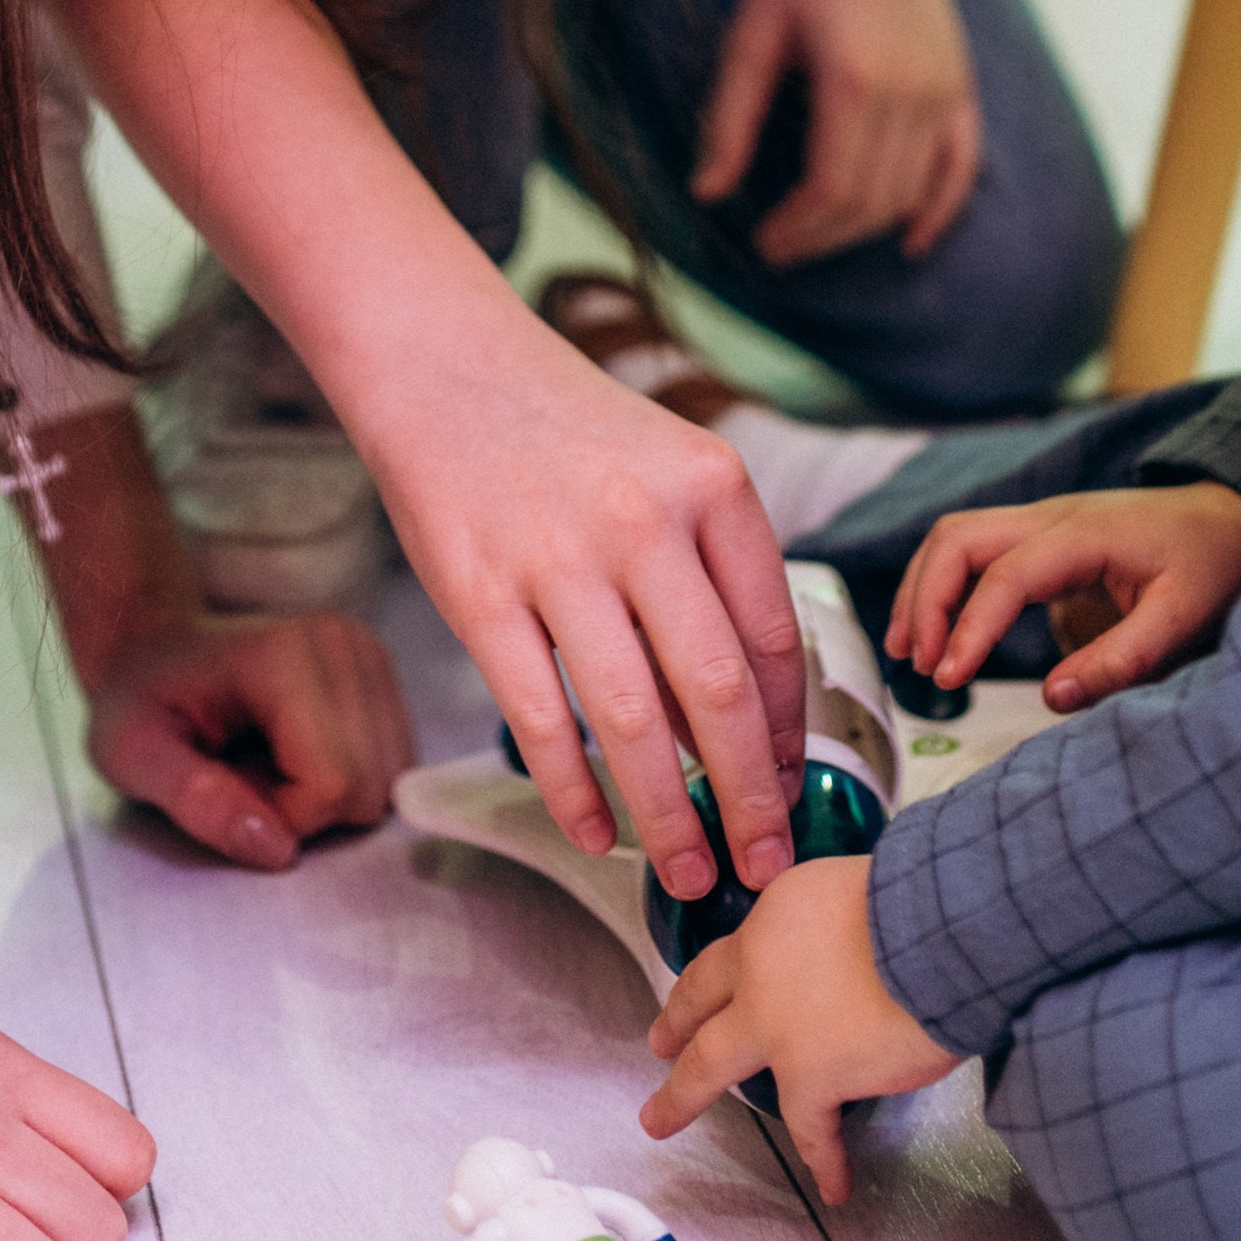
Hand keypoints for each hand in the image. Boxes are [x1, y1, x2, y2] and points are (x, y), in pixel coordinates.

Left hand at [87, 610, 413, 868]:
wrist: (155, 644)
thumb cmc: (138, 700)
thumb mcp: (135, 758)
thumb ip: (199, 803)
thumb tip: (278, 850)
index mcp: (285, 656)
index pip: (333, 782)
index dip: (285, 818)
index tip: (232, 793)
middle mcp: (344, 645)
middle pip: (371, 785)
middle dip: (309, 810)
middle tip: (247, 779)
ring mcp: (369, 653)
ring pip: (390, 777)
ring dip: (330, 796)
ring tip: (269, 765)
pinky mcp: (381, 670)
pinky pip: (393, 761)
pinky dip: (349, 776)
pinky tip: (297, 754)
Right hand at [374, 350, 806, 905]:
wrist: (449, 367)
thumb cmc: (572, 436)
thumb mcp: (669, 475)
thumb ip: (711, 581)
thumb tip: (738, 727)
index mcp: (713, 488)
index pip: (774, 639)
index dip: (788, 734)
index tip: (791, 792)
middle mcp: (646, 521)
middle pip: (719, 694)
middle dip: (749, 799)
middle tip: (765, 865)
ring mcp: (560, 560)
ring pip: (635, 722)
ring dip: (669, 816)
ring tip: (690, 873)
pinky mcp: (481, 596)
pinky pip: (542, 720)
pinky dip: (574, 793)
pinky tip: (595, 834)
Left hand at [640, 858, 958, 1203]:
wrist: (932, 932)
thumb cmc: (916, 898)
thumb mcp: (854, 886)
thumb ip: (833, 923)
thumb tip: (853, 945)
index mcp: (775, 921)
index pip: (729, 953)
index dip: (706, 977)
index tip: (689, 994)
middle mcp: (762, 974)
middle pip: (700, 1009)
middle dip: (675, 1028)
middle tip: (658, 1046)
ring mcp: (779, 1031)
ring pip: (713, 1067)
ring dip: (683, 1096)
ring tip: (664, 1118)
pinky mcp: (814, 1078)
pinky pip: (814, 1131)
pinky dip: (826, 1160)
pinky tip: (832, 1185)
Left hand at [695, 0, 981, 267]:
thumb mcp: (752, 34)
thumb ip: (730, 118)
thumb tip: (707, 194)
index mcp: (854, 77)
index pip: (832, 188)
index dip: (796, 228)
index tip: (762, 241)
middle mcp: (911, 91)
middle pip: (871, 202)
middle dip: (822, 237)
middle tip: (779, 246)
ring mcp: (944, 90)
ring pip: (909, 192)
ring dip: (864, 229)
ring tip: (817, 234)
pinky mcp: (961, 85)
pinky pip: (962, 167)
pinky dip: (939, 210)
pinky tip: (910, 242)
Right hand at [888, 482, 1240, 710]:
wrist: (1234, 518)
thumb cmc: (1214, 565)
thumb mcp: (1184, 618)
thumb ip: (1121, 659)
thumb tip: (1053, 698)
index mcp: (1084, 534)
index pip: (1004, 575)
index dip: (968, 628)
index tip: (948, 680)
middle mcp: (1052, 516)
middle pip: (958, 537)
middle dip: (924, 599)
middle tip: (921, 665)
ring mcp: (1042, 520)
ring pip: (956, 536)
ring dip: (923, 588)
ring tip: (909, 652)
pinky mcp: (1040, 535)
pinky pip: (974, 547)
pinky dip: (943, 583)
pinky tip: (937, 628)